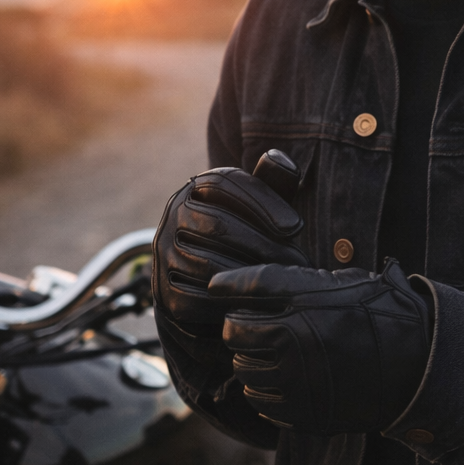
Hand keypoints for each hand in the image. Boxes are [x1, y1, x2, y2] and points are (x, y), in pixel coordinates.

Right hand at [152, 166, 310, 351]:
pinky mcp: (165, 294)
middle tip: (299, 261)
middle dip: (264, 243)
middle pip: (219, 224)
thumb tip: (279, 158)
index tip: (296, 226)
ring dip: (252, 275)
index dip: (262, 202)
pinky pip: (197, 299)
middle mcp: (173, 215)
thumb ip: (273, 184)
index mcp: (196, 188)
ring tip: (286, 283)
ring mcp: (164, 254)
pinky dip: (231, 303)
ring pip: (210, 263)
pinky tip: (261, 306)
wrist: (211, 294)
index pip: (224, 183)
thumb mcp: (261, 211)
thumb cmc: (247, 241)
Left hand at [211, 260, 431, 432]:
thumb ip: (266, 281)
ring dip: (255, 365)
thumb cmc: (366, 307)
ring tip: (280, 353)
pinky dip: (269, 393)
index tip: (250, 311)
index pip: (235, 321)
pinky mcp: (307, 416)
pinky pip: (265, 406)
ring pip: (248, 379)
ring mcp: (299, 388)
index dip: (238, 314)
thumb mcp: (319, 280)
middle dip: (246, 338)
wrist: (413, 357)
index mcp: (293, 314)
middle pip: (238, 349)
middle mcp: (292, 352)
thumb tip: (213, 285)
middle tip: (269, 330)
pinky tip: (291, 378)